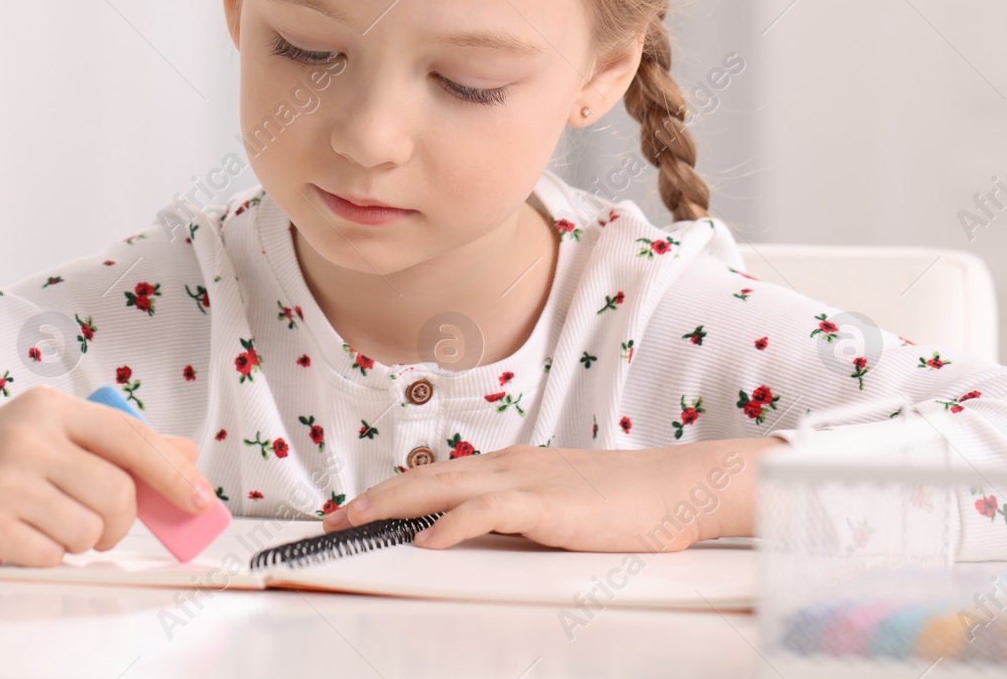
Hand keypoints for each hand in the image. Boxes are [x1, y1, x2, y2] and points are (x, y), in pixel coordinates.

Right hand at [0, 386, 215, 566]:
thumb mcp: (50, 431)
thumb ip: (116, 443)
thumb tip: (184, 456)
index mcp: (50, 408)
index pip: (130, 438)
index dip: (172, 472)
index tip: (199, 498)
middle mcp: (27, 440)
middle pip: (117, 495)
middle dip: (119, 520)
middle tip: (98, 521)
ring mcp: (3, 484)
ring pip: (88, 531)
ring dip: (81, 539)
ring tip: (48, 521)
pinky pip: (52, 557)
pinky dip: (47, 555)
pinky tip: (22, 535)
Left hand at [319, 437, 781, 551]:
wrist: (675, 489)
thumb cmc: (623, 504)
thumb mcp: (555, 511)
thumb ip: (514, 519)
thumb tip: (473, 539)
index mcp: (509, 467)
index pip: (434, 478)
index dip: (389, 493)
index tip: (354, 511)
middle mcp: (507, 466)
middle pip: (423, 478)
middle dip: (372, 498)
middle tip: (331, 519)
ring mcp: (523, 480)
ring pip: (440, 487)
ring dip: (391, 505)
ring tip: (353, 523)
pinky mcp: (544, 502)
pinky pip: (484, 511)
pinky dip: (449, 525)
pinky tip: (425, 540)